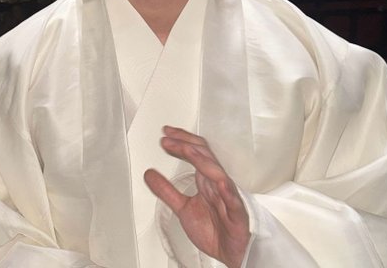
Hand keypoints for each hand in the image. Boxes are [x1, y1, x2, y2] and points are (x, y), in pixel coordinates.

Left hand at [144, 126, 249, 267]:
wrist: (232, 253)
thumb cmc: (215, 230)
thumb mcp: (183, 208)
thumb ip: (166, 190)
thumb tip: (149, 174)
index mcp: (206, 179)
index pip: (195, 152)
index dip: (180, 140)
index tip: (165, 133)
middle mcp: (216, 182)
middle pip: (204, 154)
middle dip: (186, 143)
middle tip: (167, 136)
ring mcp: (227, 194)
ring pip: (216, 170)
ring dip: (200, 158)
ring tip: (185, 149)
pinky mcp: (237, 211)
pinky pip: (232, 197)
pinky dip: (226, 189)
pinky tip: (219, 182)